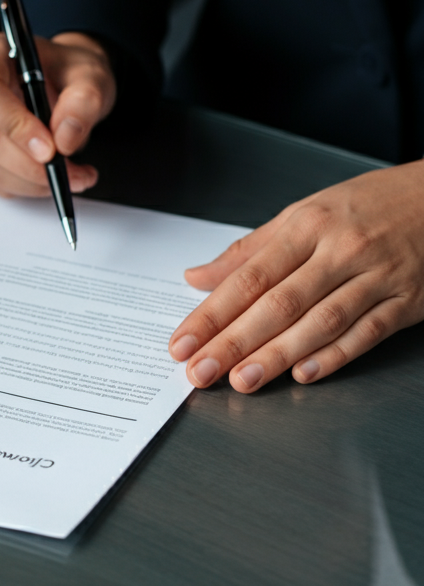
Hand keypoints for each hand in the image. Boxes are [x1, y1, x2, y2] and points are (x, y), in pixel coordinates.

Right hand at [0, 31, 115, 196]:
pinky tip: (43, 177)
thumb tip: (64, 138)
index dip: (14, 125)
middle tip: (70, 172)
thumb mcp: (90, 76)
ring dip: (27, 182)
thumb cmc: (67, 73)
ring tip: (66, 176)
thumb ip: (83, 102)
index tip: (49, 149)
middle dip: (30, 165)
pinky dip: (18, 186)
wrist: (61, 83)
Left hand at [169, 161, 423, 391]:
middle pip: (278, 304)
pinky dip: (335, 356)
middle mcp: (340, 251)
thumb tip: (197, 277)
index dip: (212, 313)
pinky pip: (367, 333)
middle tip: (201, 370)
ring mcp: (376, 277)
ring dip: (277, 356)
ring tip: (242, 380)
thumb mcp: (302, 214)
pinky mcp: (407, 301)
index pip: (248, 277)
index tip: (184, 341)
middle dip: (234, 342)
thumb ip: (248, 251)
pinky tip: (304, 375)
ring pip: (320, 322)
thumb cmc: (367, 205)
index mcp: (307, 227)